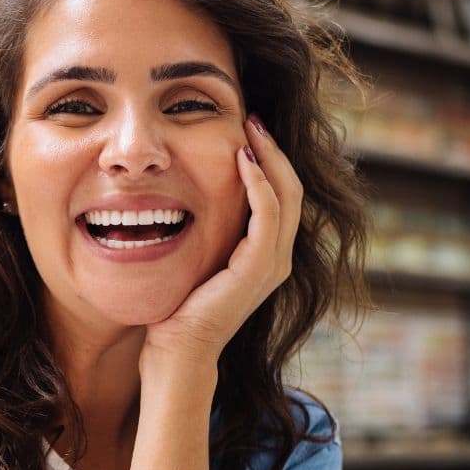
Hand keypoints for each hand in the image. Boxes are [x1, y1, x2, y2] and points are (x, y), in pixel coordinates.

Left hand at [143, 114, 302, 366]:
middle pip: (292, 188)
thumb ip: (210, 230)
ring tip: (250, 128)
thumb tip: (189, 194)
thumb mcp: (199, 257)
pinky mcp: (258, 268)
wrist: (177, 351)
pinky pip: (267, 214)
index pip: (282, 194)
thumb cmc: (179, 308)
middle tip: (253, 118)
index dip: (270, 159)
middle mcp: (278, 257)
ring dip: (269, 157)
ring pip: (286, 195)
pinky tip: (241, 159)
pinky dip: (258, 182)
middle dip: (274, 149)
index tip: (248, 129)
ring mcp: (272, 264)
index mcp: (267, 254)